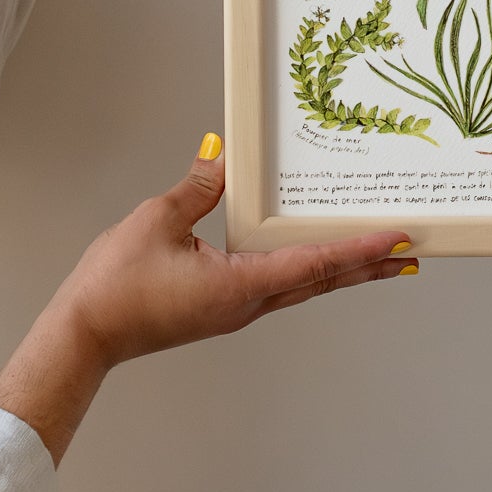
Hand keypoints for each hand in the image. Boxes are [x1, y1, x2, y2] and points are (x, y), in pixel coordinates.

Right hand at [54, 143, 411, 367]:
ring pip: (302, 287)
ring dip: (341, 272)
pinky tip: (311, 260)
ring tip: (377, 260)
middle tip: (409, 256)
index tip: (396, 240)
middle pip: (321, 282)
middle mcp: (246, 303)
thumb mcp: (156, 221)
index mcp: (239, 284)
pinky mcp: (220, 309)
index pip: (314, 262)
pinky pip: (277, 287)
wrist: (83, 334)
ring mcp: (235, 310)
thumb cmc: (113, 287)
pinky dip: (307, 272)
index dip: (359, 249)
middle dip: (367, 267)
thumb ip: (197, 187)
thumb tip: (226, 156)